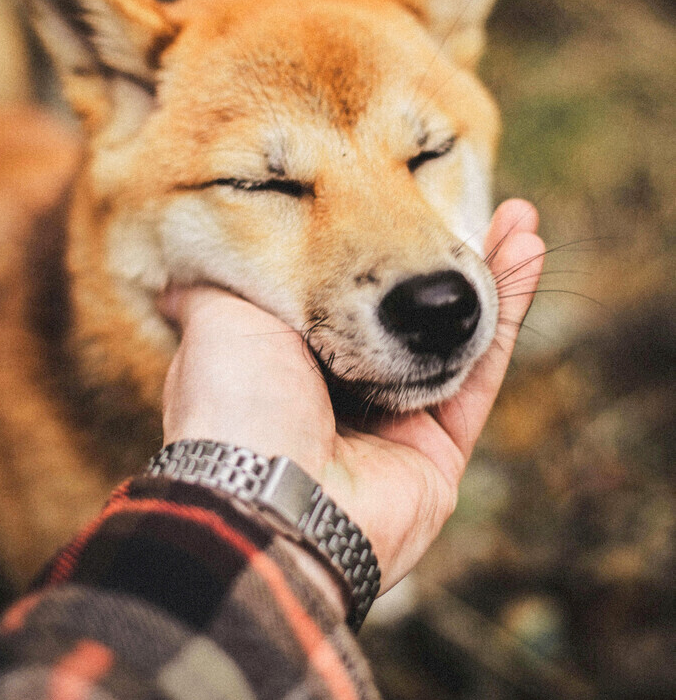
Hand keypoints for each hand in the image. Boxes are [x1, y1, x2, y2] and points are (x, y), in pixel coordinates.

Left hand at [160, 199, 543, 595]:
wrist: (270, 497)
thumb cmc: (236, 400)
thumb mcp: (216, 317)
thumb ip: (222, 288)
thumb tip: (175, 274)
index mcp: (286, 365)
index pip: (344, 299)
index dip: (375, 256)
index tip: (400, 203)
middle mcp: (339, 396)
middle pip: (403, 318)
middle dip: (439, 265)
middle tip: (471, 208)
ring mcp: (391, 427)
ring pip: (449, 339)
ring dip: (484, 279)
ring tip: (520, 218)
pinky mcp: (438, 453)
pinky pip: (480, 374)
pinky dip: (506, 317)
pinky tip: (524, 256)